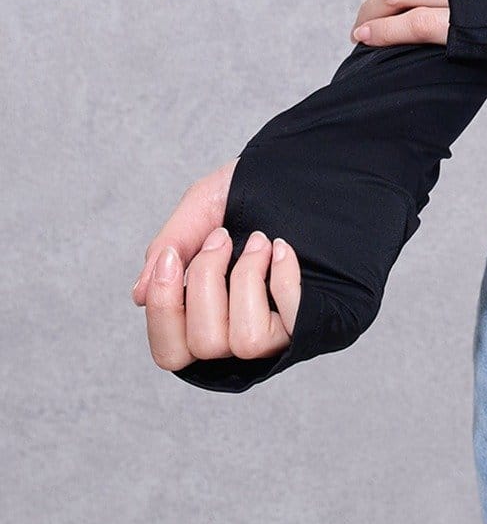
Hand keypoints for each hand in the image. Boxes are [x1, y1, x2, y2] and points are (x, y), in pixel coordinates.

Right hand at [133, 160, 301, 369]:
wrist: (305, 170)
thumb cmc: (251, 192)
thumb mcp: (202, 207)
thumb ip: (171, 246)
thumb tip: (139, 296)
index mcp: (203, 318)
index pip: (169, 353)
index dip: (164, 309)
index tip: (172, 257)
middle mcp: (237, 333)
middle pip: (203, 345)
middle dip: (206, 281)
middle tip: (222, 237)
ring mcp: (275, 331)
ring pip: (245, 341)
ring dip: (246, 280)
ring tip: (259, 241)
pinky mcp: (311, 321)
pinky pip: (293, 323)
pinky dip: (283, 281)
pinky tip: (281, 249)